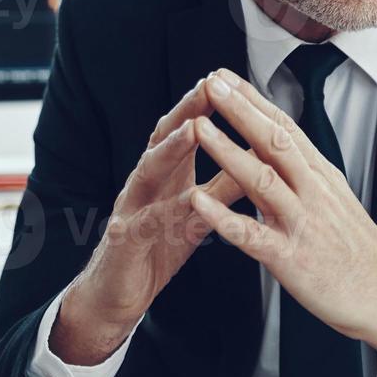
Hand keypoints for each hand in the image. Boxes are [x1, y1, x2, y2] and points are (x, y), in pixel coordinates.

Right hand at [51, 76, 243, 365]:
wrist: (116, 296)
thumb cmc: (157, 250)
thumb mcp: (197, 215)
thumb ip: (225, 187)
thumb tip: (260, 159)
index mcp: (165, 176)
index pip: (184, 131)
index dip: (206, 106)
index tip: (231, 80)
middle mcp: (145, 184)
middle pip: (163, 139)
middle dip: (186, 111)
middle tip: (208, 86)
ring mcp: (130, 209)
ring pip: (148, 172)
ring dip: (171, 149)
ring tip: (192, 129)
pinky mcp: (124, 241)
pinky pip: (144, 223)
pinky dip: (163, 211)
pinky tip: (183, 202)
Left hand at [187, 68, 376, 376]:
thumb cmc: (357, 252)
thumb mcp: (333, 199)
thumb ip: (302, 173)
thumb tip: (276, 144)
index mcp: (319, 176)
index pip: (284, 126)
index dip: (253, 100)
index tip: (226, 78)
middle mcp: (312, 192)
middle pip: (274, 141)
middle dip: (240, 110)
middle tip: (210, 84)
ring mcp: (301, 223)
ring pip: (261, 179)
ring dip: (227, 151)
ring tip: (198, 128)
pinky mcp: (290, 258)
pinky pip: (251, 234)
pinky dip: (222, 217)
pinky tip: (198, 202)